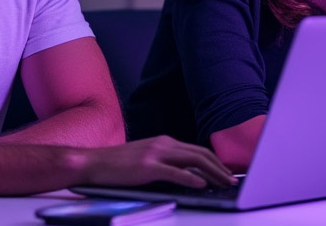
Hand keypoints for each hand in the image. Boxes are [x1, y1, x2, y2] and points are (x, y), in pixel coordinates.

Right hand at [81, 135, 235, 188]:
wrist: (93, 163)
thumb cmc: (118, 165)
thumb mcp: (147, 159)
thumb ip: (167, 163)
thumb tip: (190, 175)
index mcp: (164, 141)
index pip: (197, 150)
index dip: (215, 161)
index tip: (227, 173)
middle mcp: (163, 143)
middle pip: (200, 153)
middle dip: (220, 167)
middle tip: (232, 180)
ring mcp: (155, 153)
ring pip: (193, 160)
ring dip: (213, 172)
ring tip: (224, 183)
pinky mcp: (147, 166)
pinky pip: (175, 172)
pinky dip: (191, 178)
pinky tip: (202, 185)